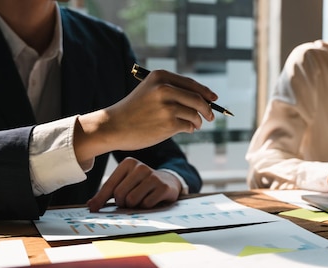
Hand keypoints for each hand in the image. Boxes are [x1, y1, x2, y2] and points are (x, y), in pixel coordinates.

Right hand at [74, 70, 217, 162]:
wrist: (114, 126)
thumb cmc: (134, 110)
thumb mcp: (150, 91)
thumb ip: (172, 91)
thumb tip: (203, 99)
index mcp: (160, 77)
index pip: (191, 84)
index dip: (205, 92)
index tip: (213, 99)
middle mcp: (165, 89)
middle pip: (198, 98)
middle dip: (207, 109)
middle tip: (210, 117)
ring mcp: (167, 106)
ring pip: (195, 114)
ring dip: (197, 121)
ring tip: (193, 125)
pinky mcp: (168, 123)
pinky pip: (189, 126)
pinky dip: (190, 129)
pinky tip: (185, 129)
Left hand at [87, 157, 181, 210]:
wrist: (168, 182)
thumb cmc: (140, 185)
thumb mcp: (124, 183)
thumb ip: (107, 193)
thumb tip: (91, 206)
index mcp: (128, 163)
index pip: (109, 185)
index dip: (100, 199)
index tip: (93, 209)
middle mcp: (140, 167)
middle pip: (120, 194)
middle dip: (122, 203)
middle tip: (128, 202)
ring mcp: (153, 176)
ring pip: (132, 200)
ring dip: (134, 206)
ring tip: (140, 200)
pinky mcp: (163, 187)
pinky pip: (146, 204)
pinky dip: (146, 207)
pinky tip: (151, 200)